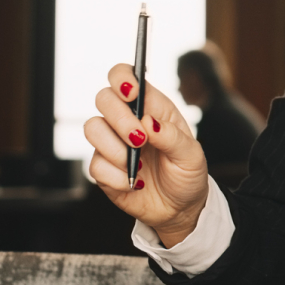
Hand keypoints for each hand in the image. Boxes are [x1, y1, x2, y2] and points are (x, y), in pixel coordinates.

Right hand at [84, 63, 208, 245]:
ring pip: (92, 128)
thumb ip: (172, 136)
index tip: (131, 93)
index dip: (122, 78)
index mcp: (152, 107)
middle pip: (103, 98)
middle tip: (139, 139)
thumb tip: (148, 122)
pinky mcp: (103, 168)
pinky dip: (115, 176)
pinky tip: (134, 182)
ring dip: (114, 149)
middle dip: (119, 118)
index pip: (125, 76)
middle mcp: (127, 120)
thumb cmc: (187, 174)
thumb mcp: (191, 155)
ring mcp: (112, 143)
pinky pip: (94, 164)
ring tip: (137, 165)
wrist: (179, 209)